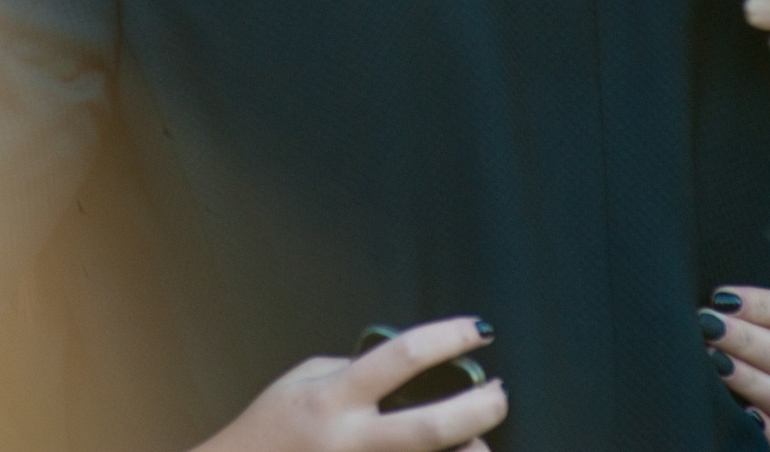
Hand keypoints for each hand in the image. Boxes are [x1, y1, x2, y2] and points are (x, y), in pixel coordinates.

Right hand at [195, 317, 506, 451]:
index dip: (448, 338)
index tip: (480, 329)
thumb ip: (354, 371)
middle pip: (431, 428)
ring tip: (480, 439)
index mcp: (334, 398)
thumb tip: (408, 369)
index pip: (402, 358)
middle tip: (500, 393)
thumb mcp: (303, 381)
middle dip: (479, 408)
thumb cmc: (269, 429)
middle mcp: (350, 442)